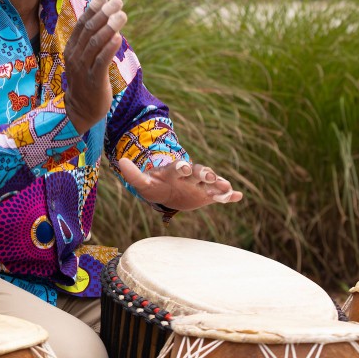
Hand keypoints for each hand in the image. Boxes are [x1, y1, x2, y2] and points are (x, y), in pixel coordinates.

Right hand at [62, 0, 125, 132]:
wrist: (80, 110)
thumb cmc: (87, 81)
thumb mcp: (85, 59)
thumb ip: (92, 41)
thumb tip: (105, 18)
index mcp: (72, 48)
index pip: (82, 23)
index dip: (93, 7)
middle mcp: (75, 56)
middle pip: (89, 30)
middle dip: (104, 13)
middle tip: (118, 1)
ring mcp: (83, 68)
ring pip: (95, 43)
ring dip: (109, 27)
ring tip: (122, 15)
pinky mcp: (94, 80)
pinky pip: (101, 62)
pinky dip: (109, 48)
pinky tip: (118, 38)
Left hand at [117, 157, 243, 211]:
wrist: (167, 192)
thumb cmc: (155, 185)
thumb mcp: (143, 183)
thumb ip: (133, 175)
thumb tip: (121, 162)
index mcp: (174, 171)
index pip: (179, 167)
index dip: (181, 167)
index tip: (184, 168)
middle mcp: (190, 176)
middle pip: (198, 172)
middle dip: (203, 173)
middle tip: (208, 176)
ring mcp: (200, 185)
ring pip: (212, 182)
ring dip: (219, 184)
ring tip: (227, 187)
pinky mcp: (207, 195)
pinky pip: (219, 195)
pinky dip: (229, 195)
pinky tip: (238, 196)